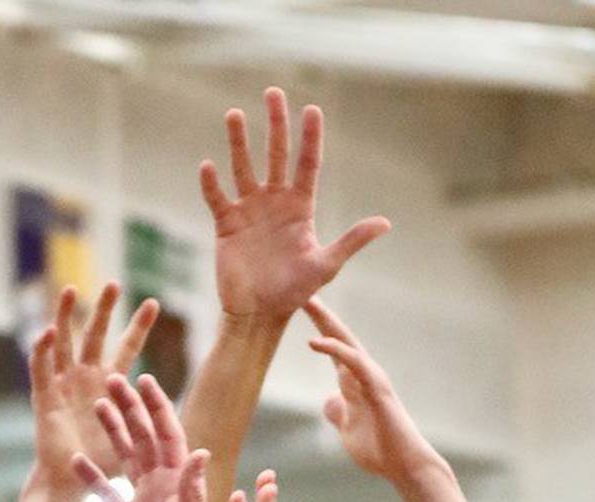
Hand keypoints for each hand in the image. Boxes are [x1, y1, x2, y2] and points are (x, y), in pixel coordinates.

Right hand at [29, 282, 159, 489]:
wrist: (70, 486)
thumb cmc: (103, 469)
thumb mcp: (140, 449)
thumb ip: (164, 446)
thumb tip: (203, 454)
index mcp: (110, 386)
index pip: (126, 348)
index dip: (138, 326)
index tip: (154, 303)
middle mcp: (85, 378)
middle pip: (94, 336)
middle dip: (104, 310)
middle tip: (114, 283)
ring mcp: (63, 385)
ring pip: (64, 342)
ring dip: (65, 315)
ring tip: (72, 289)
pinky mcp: (44, 398)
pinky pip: (40, 368)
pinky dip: (42, 349)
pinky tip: (48, 331)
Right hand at [73, 373, 215, 501]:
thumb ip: (192, 492)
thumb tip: (199, 452)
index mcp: (180, 485)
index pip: (170, 435)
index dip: (157, 407)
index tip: (143, 379)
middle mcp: (164, 489)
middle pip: (145, 438)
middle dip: (130, 409)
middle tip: (111, 380)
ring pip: (127, 459)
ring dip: (113, 433)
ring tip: (97, 407)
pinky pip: (108, 496)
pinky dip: (94, 478)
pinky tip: (77, 462)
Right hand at [203, 89, 388, 326]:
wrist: (259, 315)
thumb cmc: (294, 293)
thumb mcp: (326, 265)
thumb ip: (352, 240)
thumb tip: (385, 223)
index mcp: (300, 207)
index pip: (307, 163)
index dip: (310, 137)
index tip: (312, 109)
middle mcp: (274, 202)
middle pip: (276, 154)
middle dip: (275, 123)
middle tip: (273, 92)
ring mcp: (249, 210)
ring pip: (243, 167)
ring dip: (238, 142)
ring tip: (233, 114)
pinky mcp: (226, 225)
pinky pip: (217, 197)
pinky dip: (211, 184)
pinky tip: (208, 166)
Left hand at [305, 300, 439, 486]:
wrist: (402, 465)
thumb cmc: (379, 450)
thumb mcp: (348, 429)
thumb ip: (338, 412)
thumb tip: (329, 400)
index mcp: (354, 382)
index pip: (334, 347)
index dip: (320, 327)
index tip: (300, 308)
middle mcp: (364, 374)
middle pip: (340, 336)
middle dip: (321, 314)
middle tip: (301, 292)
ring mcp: (371, 379)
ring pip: (347, 343)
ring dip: (326, 322)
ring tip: (307, 303)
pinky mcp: (377, 389)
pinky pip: (354, 364)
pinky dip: (335, 350)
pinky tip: (316, 341)